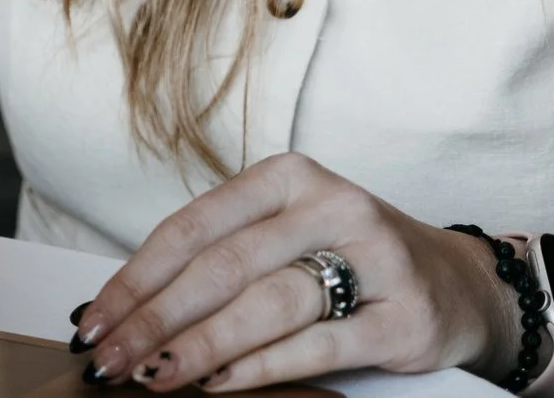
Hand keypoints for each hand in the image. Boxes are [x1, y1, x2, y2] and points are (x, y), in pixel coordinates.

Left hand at [66, 152, 515, 389]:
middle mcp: (330, 205)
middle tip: (108, 359)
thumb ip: (217, 259)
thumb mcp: (285, 235)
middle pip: (221, 267)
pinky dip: (260, 366)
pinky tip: (218, 383)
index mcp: (287, 177)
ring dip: (199, 346)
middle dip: (154, 319)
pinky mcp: (403, 318)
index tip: (92, 319)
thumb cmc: (350, 259)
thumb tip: (122, 307)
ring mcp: (373, 259)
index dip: (135, 277)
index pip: (191, 227)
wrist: (461, 285)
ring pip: (265, 304)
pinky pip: (317, 344)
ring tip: (153, 376)